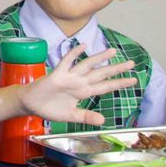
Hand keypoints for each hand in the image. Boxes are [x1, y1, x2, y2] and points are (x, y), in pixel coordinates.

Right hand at [17, 45, 136, 125]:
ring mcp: (69, 77)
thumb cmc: (50, 108)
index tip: (133, 80)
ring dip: (100, 58)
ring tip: (113, 51)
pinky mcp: (57, 74)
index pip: (105, 86)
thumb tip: (103, 121)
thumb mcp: (71, 116)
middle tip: (131, 63)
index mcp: (84, 93)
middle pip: (101, 73)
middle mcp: (79, 82)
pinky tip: (82, 46)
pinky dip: (74, 54)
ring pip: (87, 65)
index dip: (119, 83)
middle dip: (116, 69)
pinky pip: (67, 62)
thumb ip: (86, 117)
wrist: (31, 104)